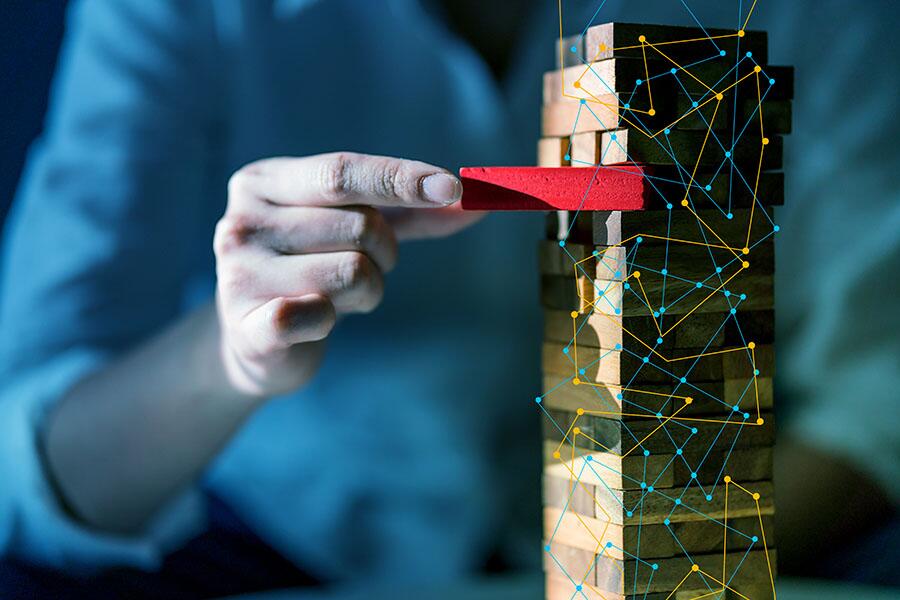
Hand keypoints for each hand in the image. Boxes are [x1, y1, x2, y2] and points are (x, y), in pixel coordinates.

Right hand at [213, 152, 479, 396]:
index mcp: (265, 182)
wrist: (255, 343)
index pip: (342, 171)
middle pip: (359, 226)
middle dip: (386, 251)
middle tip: (367, 265)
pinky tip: (314, 322)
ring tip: (338, 296)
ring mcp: (240, 273)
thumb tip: (477, 202)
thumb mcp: (354, 229)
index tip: (453, 188)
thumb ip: (412, 213)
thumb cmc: (312, 269)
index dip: (401, 178)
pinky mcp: (249, 327)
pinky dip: (333, 320)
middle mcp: (243, 220)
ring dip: (367, 290)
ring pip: (353, 273)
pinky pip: (320, 315)